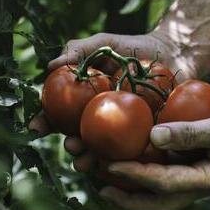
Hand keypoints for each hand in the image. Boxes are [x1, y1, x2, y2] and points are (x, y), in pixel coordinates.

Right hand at [36, 31, 199, 169]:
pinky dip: (122, 162)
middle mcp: (101, 117)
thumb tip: (50, 66)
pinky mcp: (145, 136)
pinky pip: (131, 152)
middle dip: (71, 146)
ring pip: (103, 149)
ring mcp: (123, 129)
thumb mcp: (104, 43)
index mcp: (87, 99)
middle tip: (71, 146)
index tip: (36, 128)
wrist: (174, 53)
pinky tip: (117, 167)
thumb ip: (78, 50)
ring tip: (87, 162)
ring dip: (91, 159)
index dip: (46, 121)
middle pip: (80, 136)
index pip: (61, 113)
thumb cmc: (136, 47)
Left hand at [100, 106, 209, 209]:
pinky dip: (140, 171)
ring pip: (155, 191)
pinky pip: (160, 175)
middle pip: (156, 201)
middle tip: (100, 189)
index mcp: (206, 179)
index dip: (135, 176)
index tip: (110, 166)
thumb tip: (154, 135)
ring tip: (104, 176)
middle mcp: (194, 184)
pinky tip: (126, 159)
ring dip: (129, 187)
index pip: (164, 183)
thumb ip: (193, 133)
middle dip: (127, 199)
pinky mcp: (187, 166)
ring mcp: (190, 177)